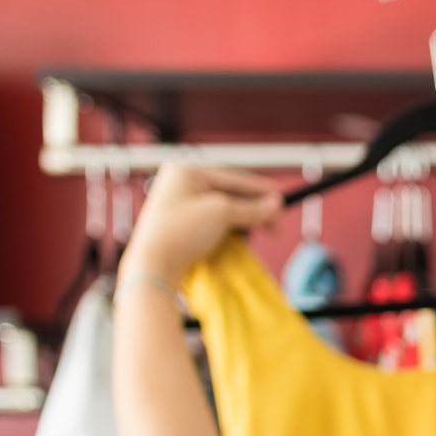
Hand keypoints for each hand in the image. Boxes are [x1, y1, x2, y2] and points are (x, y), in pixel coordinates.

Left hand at [121, 166, 283, 283]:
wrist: (153, 265)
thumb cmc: (181, 232)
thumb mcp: (222, 213)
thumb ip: (252, 208)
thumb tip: (275, 205)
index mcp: (185, 170)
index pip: (233, 178)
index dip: (260, 190)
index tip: (282, 200)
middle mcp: (180, 184)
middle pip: (229, 194)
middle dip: (252, 210)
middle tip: (273, 224)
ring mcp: (178, 205)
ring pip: (222, 210)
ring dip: (241, 222)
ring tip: (252, 234)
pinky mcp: (179, 226)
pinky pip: (211, 223)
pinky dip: (228, 231)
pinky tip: (236, 240)